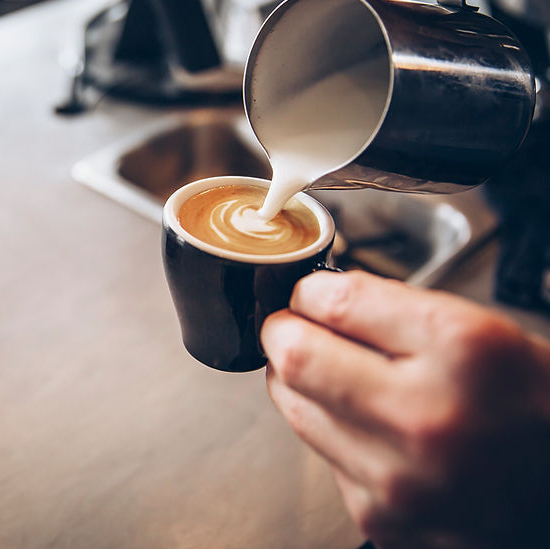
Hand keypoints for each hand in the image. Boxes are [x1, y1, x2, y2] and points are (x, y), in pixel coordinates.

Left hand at [261, 270, 549, 547]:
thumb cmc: (543, 418)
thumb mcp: (493, 338)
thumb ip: (399, 311)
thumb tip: (319, 296)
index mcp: (467, 354)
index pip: (337, 302)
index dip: (310, 290)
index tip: (311, 292)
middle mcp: (427, 419)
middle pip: (294, 355)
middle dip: (285, 331)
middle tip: (294, 326)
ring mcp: (398, 479)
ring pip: (294, 407)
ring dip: (300, 382)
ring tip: (332, 374)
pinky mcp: (379, 518)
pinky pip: (322, 456)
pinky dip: (333, 434)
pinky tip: (369, 428)